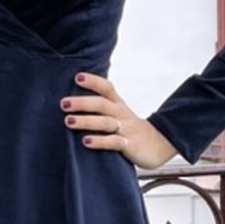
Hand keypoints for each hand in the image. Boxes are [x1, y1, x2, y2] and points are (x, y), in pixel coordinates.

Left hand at [61, 73, 175, 169]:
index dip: (93, 81)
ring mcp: (126, 129)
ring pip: (106, 122)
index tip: (77, 77)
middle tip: (63, 104)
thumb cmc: (131, 129)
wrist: (161, 145)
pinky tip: (86, 142)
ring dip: (86, 121)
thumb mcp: (119, 115)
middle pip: (102, 104)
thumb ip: (101, 109)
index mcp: (118, 105)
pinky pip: (114, 142)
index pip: (107, 88)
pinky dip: (100, 141)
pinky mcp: (130, 145)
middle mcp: (122, 114)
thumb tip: (72, 103)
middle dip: (82, 103)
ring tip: (69, 121)